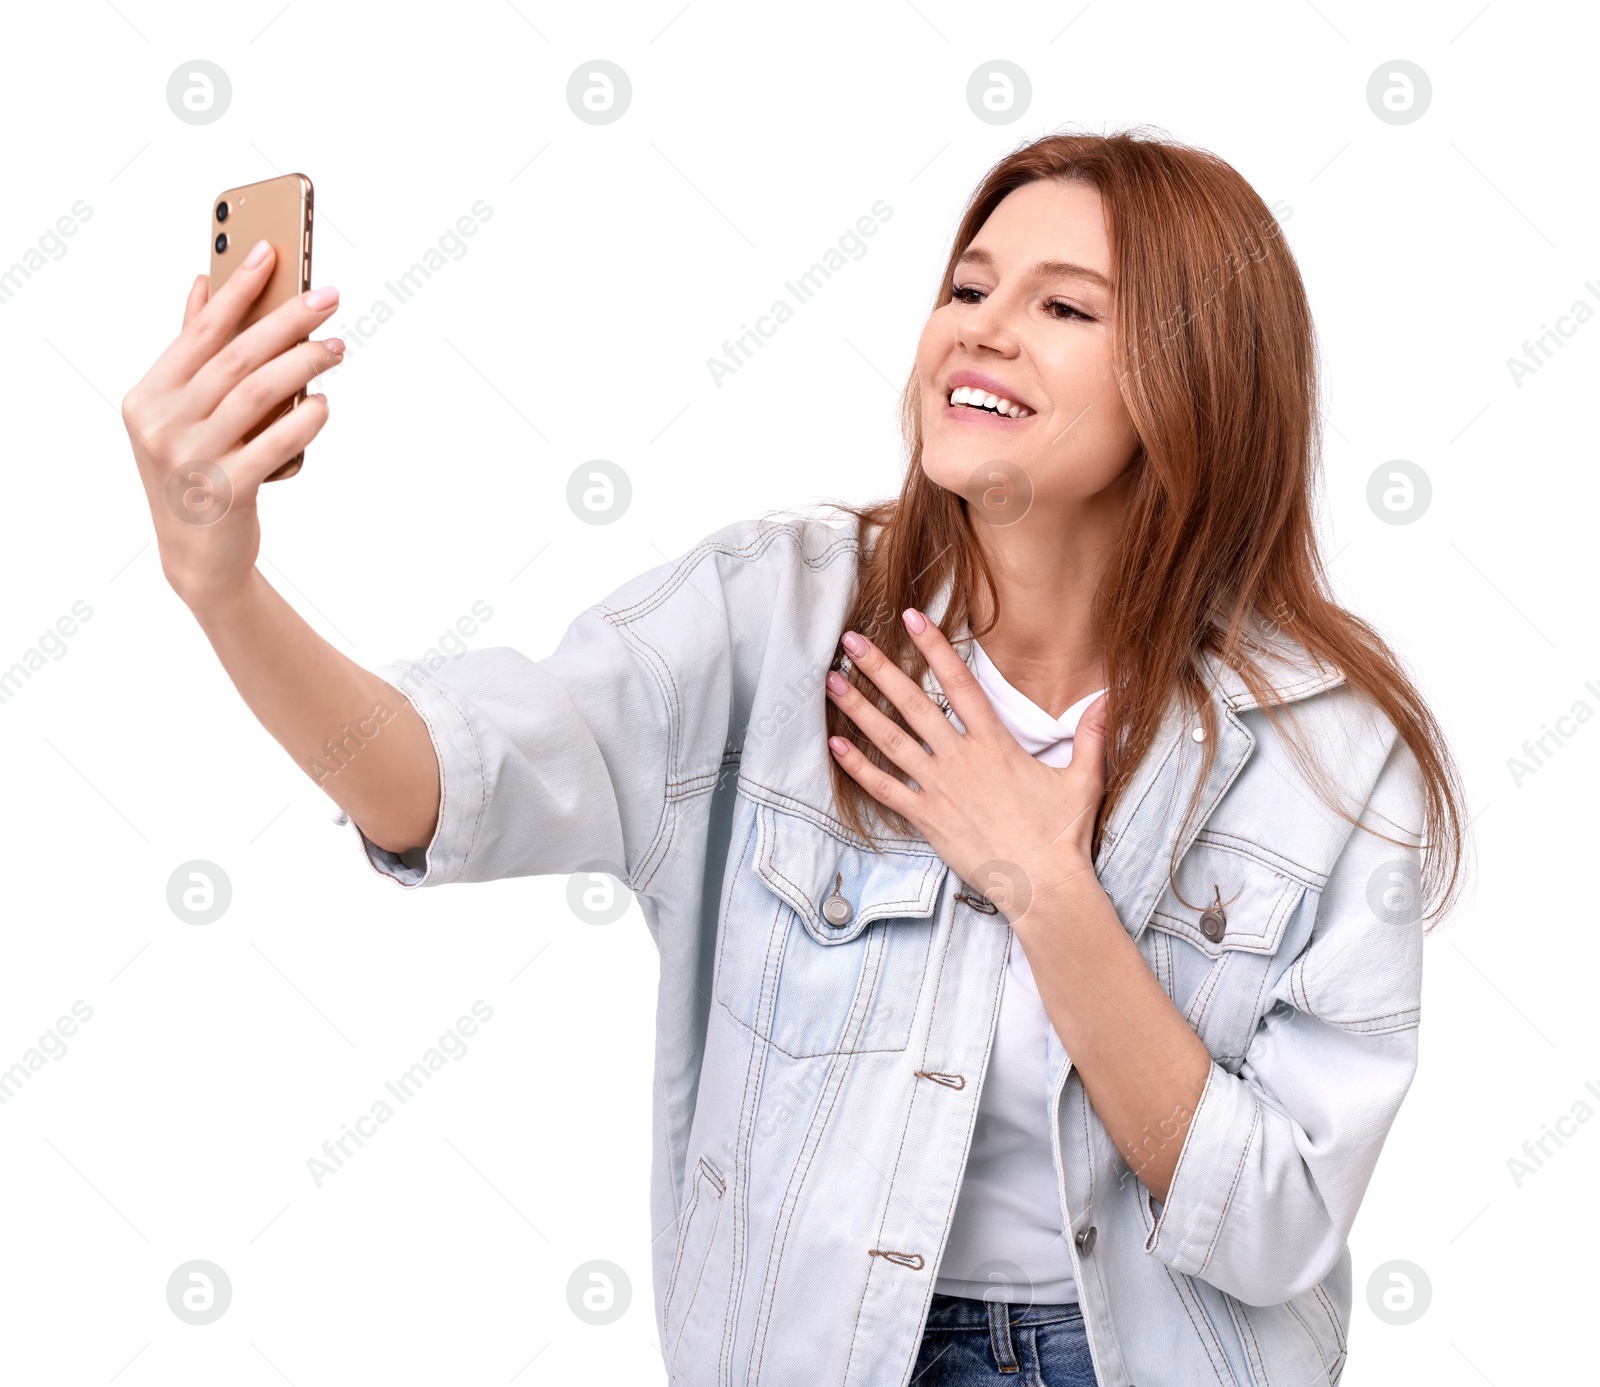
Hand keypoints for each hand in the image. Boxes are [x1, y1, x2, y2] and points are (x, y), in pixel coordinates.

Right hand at [121, 240, 343, 610]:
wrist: (198, 558)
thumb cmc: (198, 473)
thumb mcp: (183, 413)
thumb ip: (194, 353)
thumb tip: (205, 282)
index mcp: (149, 396)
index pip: (199, 331)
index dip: (237, 289)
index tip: (271, 250)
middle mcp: (162, 423)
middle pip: (235, 357)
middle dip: (286, 320)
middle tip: (329, 296)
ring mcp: (192, 459)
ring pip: (259, 394)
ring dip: (304, 363)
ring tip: (337, 346)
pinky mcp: (227, 491)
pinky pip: (276, 443)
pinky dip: (306, 418)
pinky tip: (326, 402)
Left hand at [825, 608, 1108, 921]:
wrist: (1044, 886)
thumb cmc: (1063, 835)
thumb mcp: (1085, 778)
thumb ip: (1092, 734)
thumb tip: (1111, 696)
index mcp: (995, 743)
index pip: (960, 683)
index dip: (935, 647)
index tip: (911, 618)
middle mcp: (961, 759)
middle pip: (913, 703)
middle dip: (879, 669)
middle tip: (850, 641)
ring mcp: (940, 788)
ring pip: (890, 740)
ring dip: (859, 710)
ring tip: (832, 683)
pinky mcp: (927, 819)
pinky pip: (884, 789)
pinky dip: (858, 768)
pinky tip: (834, 747)